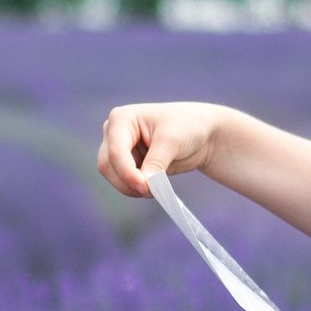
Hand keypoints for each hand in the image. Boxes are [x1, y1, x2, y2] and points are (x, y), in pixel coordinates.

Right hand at [98, 102, 229, 196]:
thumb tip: (144, 185)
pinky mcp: (129, 164)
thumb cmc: (188, 125)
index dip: (127, 172)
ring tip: (156, 190)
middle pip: (108, 165)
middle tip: (151, 192)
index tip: (144, 187)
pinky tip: (154, 188)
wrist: (202, 133)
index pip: (116, 151)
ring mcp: (120, 149)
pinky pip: (124, 182)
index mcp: (122, 118)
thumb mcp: (172, 141)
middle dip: (127, 181)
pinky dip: (136, 188)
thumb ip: (156, 163)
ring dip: (131, 187)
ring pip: (113, 176)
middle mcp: (115, 133)